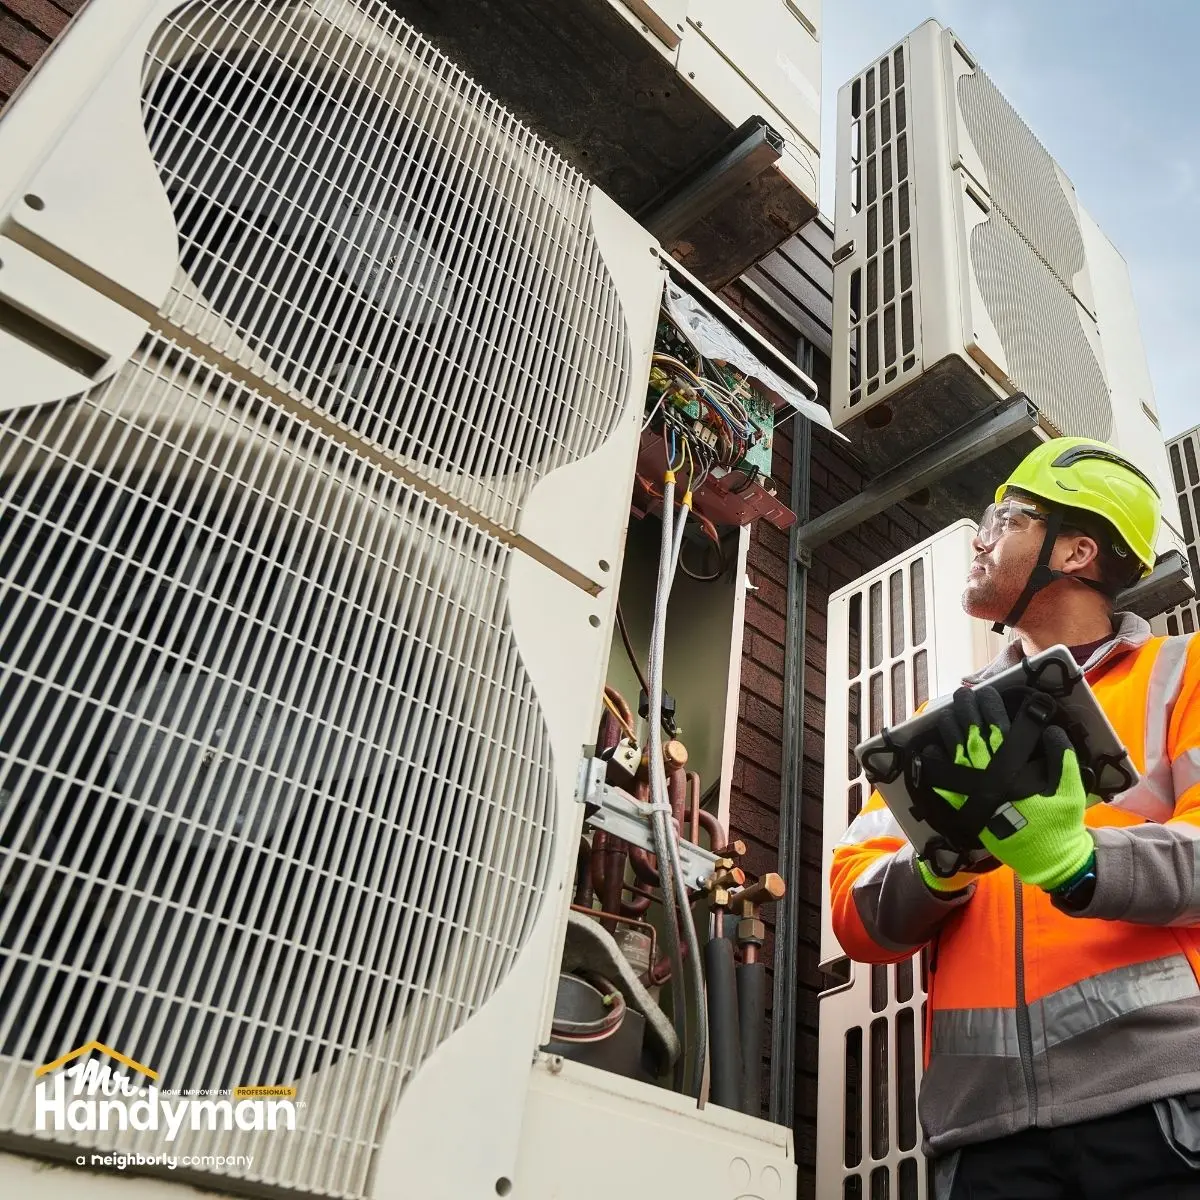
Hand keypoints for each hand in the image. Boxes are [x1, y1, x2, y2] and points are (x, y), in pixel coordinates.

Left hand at [924, 686, 1093, 891]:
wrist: (1046, 859)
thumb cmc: (1059, 823)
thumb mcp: (1070, 789)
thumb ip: (1062, 758)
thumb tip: (1051, 729)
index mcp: (1015, 772)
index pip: (999, 731)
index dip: (992, 710)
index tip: (987, 693)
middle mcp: (990, 780)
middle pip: (973, 738)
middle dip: (967, 713)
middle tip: (962, 694)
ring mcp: (975, 795)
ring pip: (956, 755)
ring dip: (950, 732)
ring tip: (946, 712)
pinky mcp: (966, 810)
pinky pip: (944, 785)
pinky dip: (935, 767)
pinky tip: (928, 750)